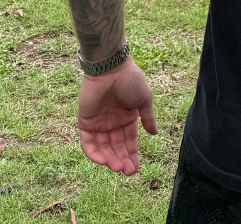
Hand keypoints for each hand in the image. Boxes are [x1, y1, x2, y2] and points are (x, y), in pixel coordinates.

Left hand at [78, 57, 156, 174]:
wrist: (111, 69)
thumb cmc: (130, 81)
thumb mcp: (144, 99)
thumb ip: (147, 118)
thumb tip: (155, 133)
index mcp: (127, 117)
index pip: (129, 140)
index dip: (132, 154)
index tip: (135, 168)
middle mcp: (113, 123)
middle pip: (116, 147)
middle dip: (121, 159)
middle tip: (127, 172)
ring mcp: (99, 123)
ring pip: (103, 147)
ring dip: (109, 158)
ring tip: (117, 167)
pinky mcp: (85, 122)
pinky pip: (88, 142)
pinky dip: (94, 152)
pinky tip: (103, 160)